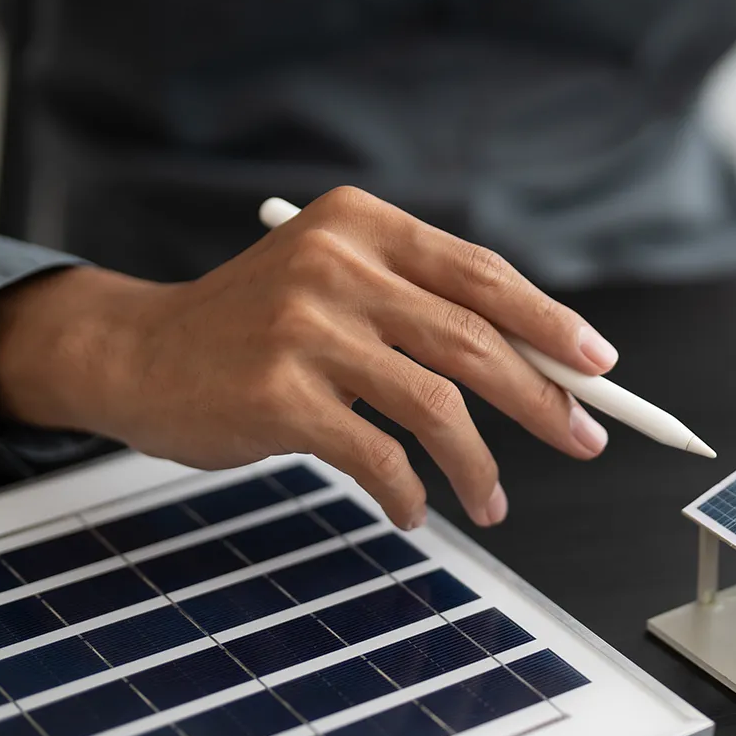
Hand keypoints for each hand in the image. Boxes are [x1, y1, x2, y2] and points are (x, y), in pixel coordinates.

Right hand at [0, 187, 614, 528]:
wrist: (137, 353)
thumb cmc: (251, 328)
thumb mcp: (332, 285)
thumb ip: (418, 309)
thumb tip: (540, 371)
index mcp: (360, 225)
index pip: (480, 273)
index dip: (549, 323)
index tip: (599, 365)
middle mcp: (336, 264)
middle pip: (475, 339)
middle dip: (543, 399)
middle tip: (584, 439)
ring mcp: (304, 328)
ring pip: (437, 405)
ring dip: (480, 465)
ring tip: (493, 502)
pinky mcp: (278, 396)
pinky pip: (378, 456)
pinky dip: (409, 493)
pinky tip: (412, 511)